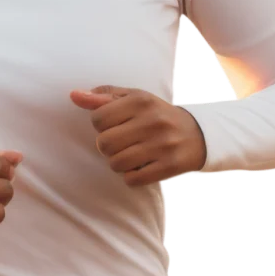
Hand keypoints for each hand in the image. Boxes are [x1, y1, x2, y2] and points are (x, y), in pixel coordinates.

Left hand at [69, 86, 207, 185]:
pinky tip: (140, 167)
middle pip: (104, 143)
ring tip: (130, 155)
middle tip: (121, 143)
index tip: (114, 126)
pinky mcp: (171, 166)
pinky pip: (133, 179)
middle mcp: (153, 121)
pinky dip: (131, 177)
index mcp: (141, 101)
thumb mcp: (133, 99)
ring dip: (118, 163)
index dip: (101, 126)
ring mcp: (164, 144)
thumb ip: (102, 97)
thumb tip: (74, 95)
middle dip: (107, 146)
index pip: (98, 119)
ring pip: (116, 163)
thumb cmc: (156, 115)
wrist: (200, 134)